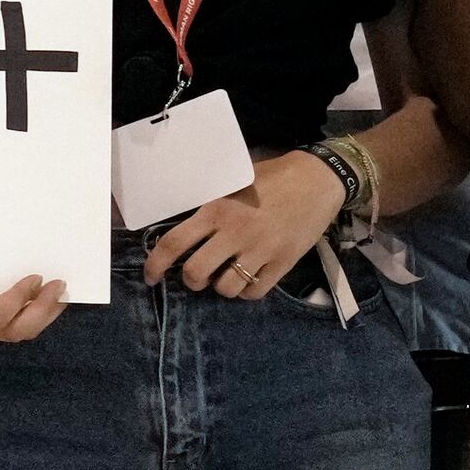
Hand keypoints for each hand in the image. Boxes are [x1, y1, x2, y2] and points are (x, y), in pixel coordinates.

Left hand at [142, 150, 342, 298]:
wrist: (318, 179)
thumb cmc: (272, 177)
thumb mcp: (233, 182)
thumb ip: (210, 203)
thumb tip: (182, 220)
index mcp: (216, 210)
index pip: (174, 243)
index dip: (155, 265)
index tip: (151, 277)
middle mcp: (234, 232)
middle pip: (195, 273)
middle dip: (190, 281)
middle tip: (197, 277)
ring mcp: (260, 250)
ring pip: (225, 288)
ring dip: (220, 287)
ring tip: (225, 277)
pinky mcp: (283, 262)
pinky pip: (255, 292)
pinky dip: (246, 292)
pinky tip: (248, 281)